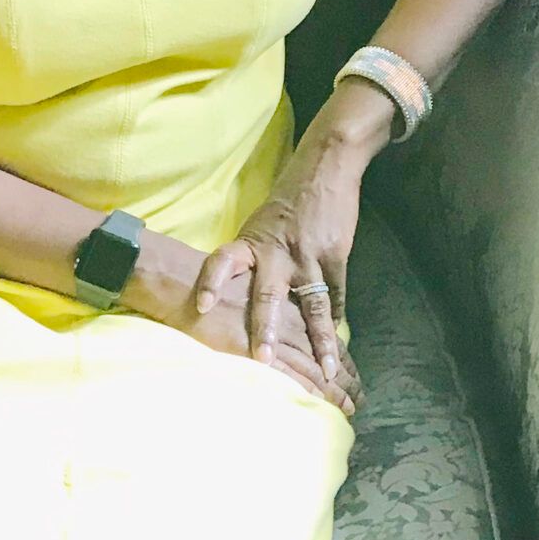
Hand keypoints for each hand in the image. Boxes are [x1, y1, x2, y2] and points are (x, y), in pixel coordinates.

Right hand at [165, 269, 363, 417]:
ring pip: (313, 364)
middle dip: (344, 373)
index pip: (320, 326)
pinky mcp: (259, 351)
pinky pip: (292, 374)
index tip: (352, 372)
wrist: (185, 283)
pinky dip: (310, 390)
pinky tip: (324, 403)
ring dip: (334, 387)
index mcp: (284, 299)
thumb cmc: (209, 283)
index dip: (337, 351)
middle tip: (361, 396)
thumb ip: (263, 302)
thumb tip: (275, 320)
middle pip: (324, 348)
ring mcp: (275, 335)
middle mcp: (287, 316)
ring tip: (350, 406)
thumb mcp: (244, 285)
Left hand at [193, 102, 374, 381]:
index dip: (211, 282)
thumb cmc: (287, 199)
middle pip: (269, 295)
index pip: (224, 260)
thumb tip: (241, 294)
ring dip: (318, 342)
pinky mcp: (335, 257)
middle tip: (263, 360)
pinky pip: (335, 297)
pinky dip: (335, 323)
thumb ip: (253, 257)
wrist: (324, 167)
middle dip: (266, 330)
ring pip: (312, 306)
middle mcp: (277, 252)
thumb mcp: (261, 224)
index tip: (202, 307)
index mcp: (252, 241)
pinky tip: (336, 346)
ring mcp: (308, 257)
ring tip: (325, 372)